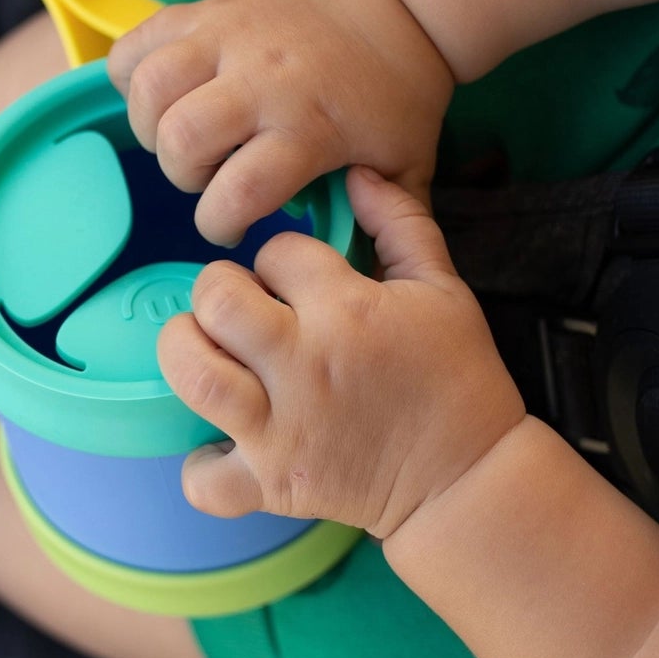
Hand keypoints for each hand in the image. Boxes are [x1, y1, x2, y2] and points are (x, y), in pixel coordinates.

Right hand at [107, 0, 453, 244]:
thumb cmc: (398, 88)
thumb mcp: (408, 164)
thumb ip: (386, 224)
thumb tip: (364, 277)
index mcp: (309, 125)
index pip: (236, 192)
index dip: (220, 224)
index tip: (232, 226)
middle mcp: (262, 79)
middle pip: (180, 139)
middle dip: (183, 174)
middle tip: (210, 175)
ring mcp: (229, 36)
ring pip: (150, 86)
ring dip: (153, 123)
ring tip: (184, 134)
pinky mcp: (209, 8)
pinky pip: (138, 41)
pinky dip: (131, 73)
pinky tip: (162, 94)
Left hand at [157, 168, 525, 538]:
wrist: (470, 476)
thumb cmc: (456, 376)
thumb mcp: (442, 286)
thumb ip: (399, 219)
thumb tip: (355, 173)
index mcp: (348, 310)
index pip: (277, 251)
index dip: (282, 257)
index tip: (299, 280)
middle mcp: (306, 365)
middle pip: (216, 300)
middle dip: (219, 290)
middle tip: (241, 306)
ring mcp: (283, 429)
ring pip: (194, 374)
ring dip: (188, 353)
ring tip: (211, 351)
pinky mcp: (273, 485)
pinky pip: (206, 480)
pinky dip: (201, 464)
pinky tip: (221, 439)